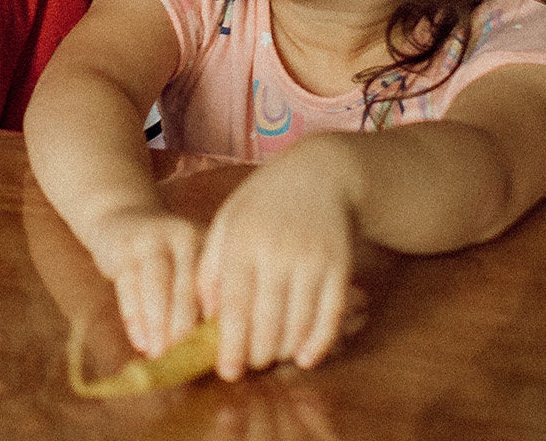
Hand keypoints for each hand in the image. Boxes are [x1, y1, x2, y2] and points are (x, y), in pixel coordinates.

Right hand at [82, 206, 205, 358]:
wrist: (122, 218)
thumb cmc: (166, 258)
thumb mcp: (189, 264)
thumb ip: (202, 295)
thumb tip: (216, 349)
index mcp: (208, 243)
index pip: (215, 285)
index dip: (217, 318)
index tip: (218, 350)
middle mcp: (183, 237)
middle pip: (185, 286)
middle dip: (184, 324)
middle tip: (184, 357)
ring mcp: (151, 240)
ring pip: (156, 284)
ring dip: (157, 322)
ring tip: (158, 353)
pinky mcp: (123, 248)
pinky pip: (128, 285)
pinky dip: (133, 316)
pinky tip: (139, 341)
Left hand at [198, 149, 358, 376]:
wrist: (320, 173)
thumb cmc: (263, 202)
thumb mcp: (226, 222)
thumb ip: (211, 267)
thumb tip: (206, 316)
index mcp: (243, 241)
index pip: (235, 305)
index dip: (231, 344)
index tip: (227, 371)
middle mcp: (278, 252)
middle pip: (268, 321)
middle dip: (257, 353)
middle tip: (250, 364)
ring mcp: (312, 259)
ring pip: (299, 324)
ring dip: (284, 350)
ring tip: (271, 357)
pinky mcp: (340, 266)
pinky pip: (330, 315)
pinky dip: (319, 343)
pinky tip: (306, 357)